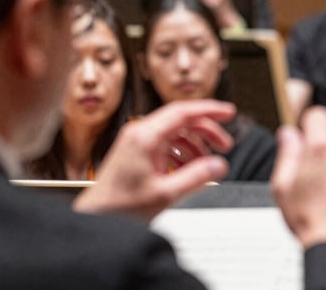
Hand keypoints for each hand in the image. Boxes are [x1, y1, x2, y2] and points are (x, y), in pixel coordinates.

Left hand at [73, 100, 235, 219]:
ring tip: (208, 162)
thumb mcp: (165, 194)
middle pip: (181, 120)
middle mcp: (140, 133)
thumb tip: (219, 164)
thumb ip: (196, 177)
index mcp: (145, 136)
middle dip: (206, 131)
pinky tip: (189, 169)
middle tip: (225, 145)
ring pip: (175, 132)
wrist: (96, 216)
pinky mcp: (136, 152)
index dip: (209, 110)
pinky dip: (182, 153)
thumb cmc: (121, 206)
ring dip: (195, 144)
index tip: (228, 113)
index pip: (183, 112)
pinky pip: (166, 144)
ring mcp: (136, 141)